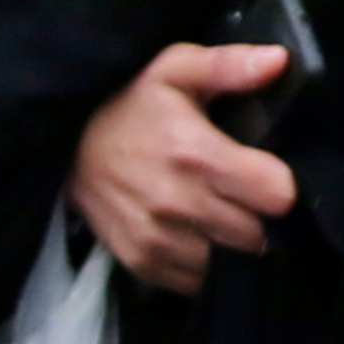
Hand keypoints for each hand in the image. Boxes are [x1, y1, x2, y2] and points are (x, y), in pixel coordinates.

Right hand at [68, 43, 300, 293]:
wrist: (61, 147)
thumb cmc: (128, 106)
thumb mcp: (174, 69)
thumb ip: (228, 65)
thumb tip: (279, 61)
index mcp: (195, 155)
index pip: (276, 195)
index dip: (282, 186)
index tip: (271, 175)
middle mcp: (178, 203)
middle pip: (258, 234)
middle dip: (261, 217)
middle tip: (247, 196)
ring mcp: (158, 239)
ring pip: (231, 262)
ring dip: (235, 244)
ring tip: (223, 215)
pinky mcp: (142, 263)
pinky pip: (198, 282)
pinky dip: (207, 265)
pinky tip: (200, 236)